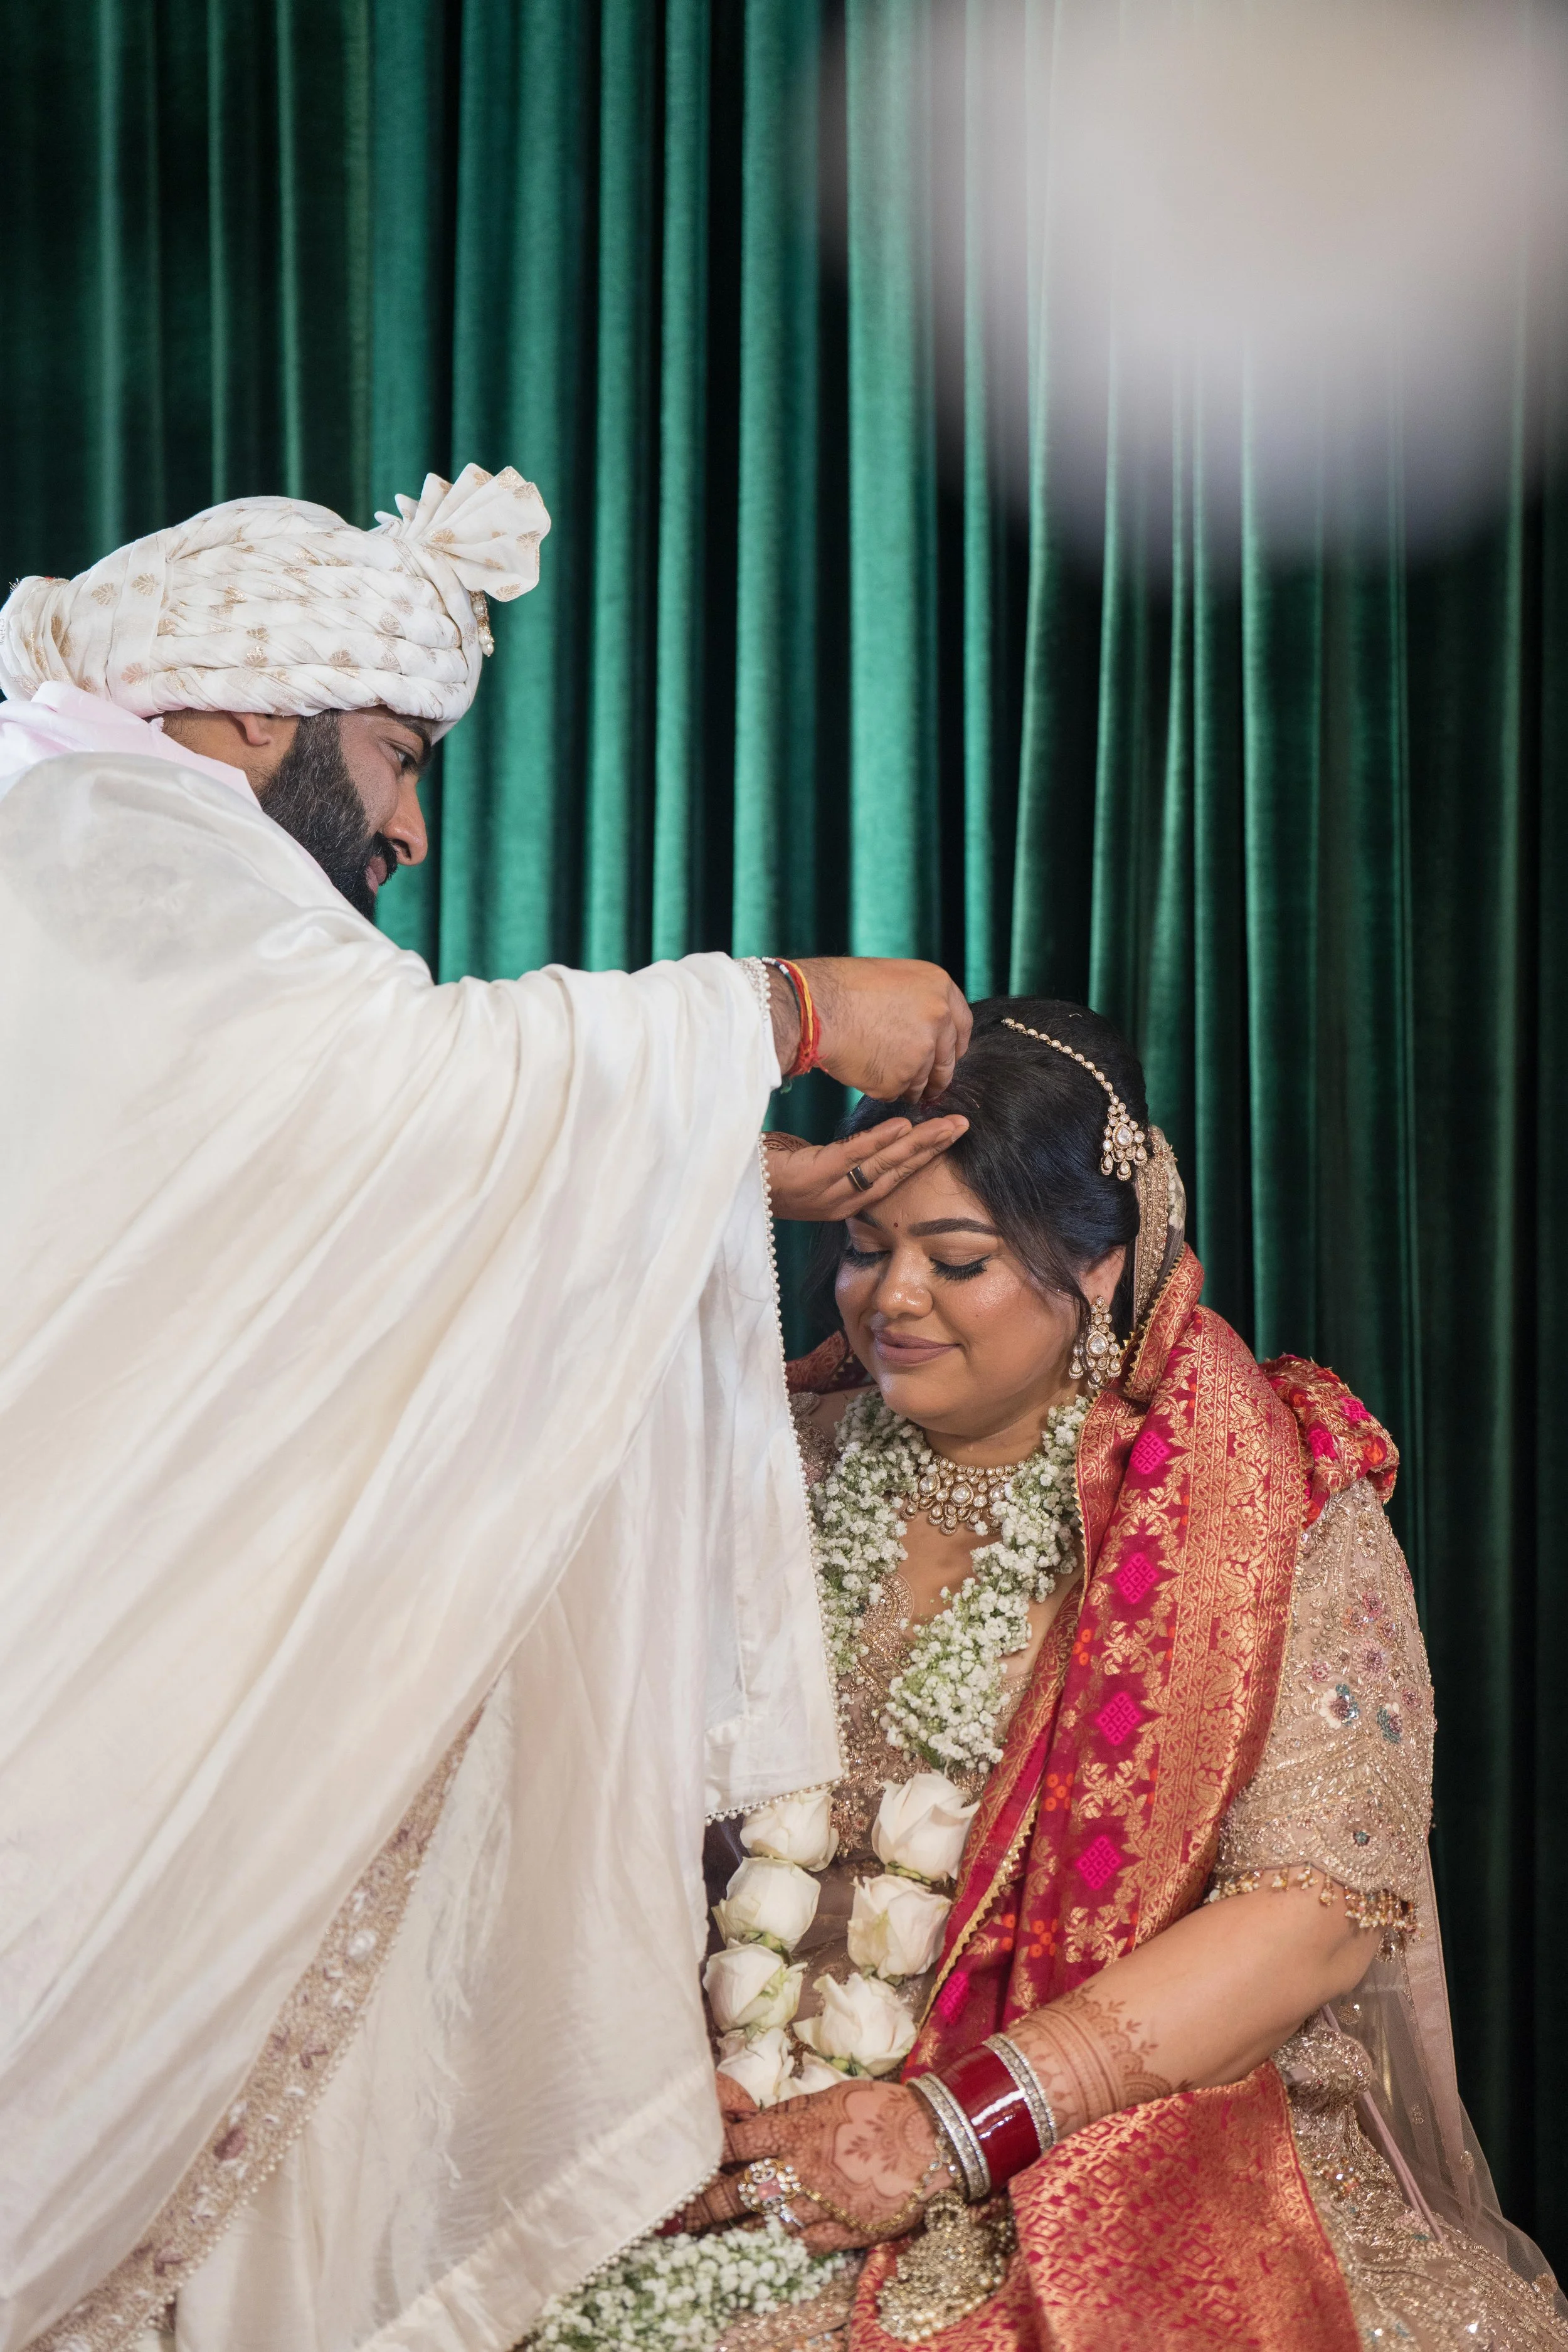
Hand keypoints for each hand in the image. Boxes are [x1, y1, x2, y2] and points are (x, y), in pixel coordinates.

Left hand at [675, 2076, 950, 2253]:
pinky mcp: (840, 2233)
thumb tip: (755, 2123)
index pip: (735, 2142)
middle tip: (676, 2217)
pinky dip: (780, 2244)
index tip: (684, 2160)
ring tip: (708, 2240)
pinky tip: (763, 2247)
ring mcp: (818, 2206)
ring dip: (734, 2233)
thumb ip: (791, 2114)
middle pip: (737, 2192)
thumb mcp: (831, 2098)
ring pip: (762, 2225)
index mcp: (795, 2130)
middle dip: (703, 2206)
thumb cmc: (882, 2110)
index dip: (707, 2151)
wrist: (935, 2141)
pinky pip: (799, 2244)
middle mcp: (799, 2170)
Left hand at [764, 1116, 968, 1219]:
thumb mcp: (811, 1165)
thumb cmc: (767, 1172)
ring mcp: (829, 1192)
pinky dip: (879, 1141)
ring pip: (882, 1165)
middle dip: (933, 1148)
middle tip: (961, 1126)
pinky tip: (903, 1126)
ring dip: (918, 1144)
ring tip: (945, 1125)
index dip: (922, 1156)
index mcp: (844, 1201)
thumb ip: (841, 1157)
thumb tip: (869, 1138)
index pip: (892, 1177)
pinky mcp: (813, 1177)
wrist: (728, 1186)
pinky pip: (853, 1156)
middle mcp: (842, 1203)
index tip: (947, 1134)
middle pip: (897, 1173)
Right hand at [768, 958, 970, 1104]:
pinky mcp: (901, 1077)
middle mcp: (939, 1018)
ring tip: (877, 1071)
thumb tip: (926, 1029)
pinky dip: (880, 1089)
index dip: (953, 1046)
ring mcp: (922, 1050)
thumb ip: (918, 1002)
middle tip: (925, 1087)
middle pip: (947, 1061)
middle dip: (936, 1076)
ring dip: (905, 1084)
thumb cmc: (842, 988)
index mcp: (940, 988)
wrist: (813, 1006)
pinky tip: (862, 1072)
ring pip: (921, 1081)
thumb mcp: (893, 979)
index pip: (962, 1027)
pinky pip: (895, 1092)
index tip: (947, 1057)